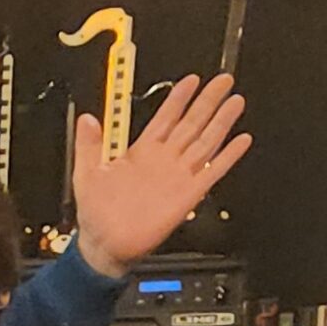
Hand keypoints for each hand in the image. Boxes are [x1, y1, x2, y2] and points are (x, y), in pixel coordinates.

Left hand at [71, 72, 251, 275]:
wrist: (106, 245)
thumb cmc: (95, 213)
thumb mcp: (86, 173)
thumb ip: (88, 145)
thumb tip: (87, 119)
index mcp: (141, 152)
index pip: (165, 118)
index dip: (178, 98)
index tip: (191, 80)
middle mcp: (164, 160)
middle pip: (191, 123)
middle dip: (207, 101)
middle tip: (223, 80)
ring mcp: (178, 175)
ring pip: (205, 141)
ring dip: (221, 121)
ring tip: (235, 101)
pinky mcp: (188, 194)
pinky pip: (212, 171)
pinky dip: (228, 156)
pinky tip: (240, 141)